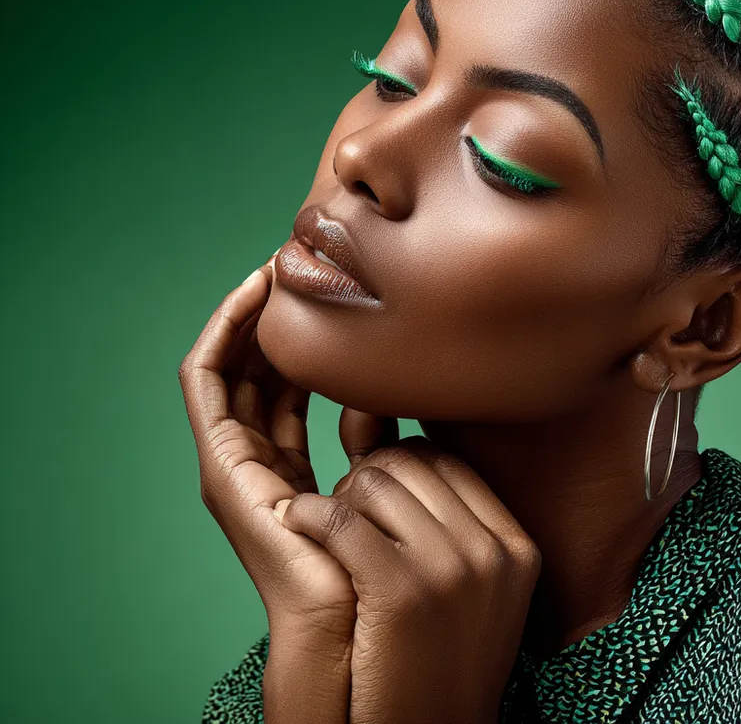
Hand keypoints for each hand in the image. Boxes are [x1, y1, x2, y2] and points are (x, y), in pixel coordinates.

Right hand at [179, 258, 356, 721]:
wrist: (366, 617)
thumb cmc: (392, 555)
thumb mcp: (389, 473)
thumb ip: (381, 433)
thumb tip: (387, 389)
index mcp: (292, 471)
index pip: (290, 389)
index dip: (306, 338)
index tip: (336, 291)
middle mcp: (257, 464)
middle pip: (256, 375)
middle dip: (276, 318)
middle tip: (300, 264)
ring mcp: (234, 463)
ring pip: (230, 368)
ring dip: (250, 314)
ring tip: (278, 265)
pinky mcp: (221, 462)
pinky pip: (206, 381)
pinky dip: (224, 331)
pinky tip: (253, 292)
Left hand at [273, 433, 542, 723]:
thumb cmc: (439, 671)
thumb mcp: (481, 597)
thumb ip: (463, 532)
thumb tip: (412, 454)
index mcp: (516, 546)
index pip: (448, 461)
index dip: (400, 469)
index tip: (373, 501)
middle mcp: (491, 550)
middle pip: (411, 462)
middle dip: (367, 478)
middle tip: (343, 519)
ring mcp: (451, 569)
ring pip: (374, 480)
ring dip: (337, 498)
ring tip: (326, 533)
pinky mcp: (400, 591)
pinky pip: (338, 518)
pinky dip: (308, 514)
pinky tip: (296, 522)